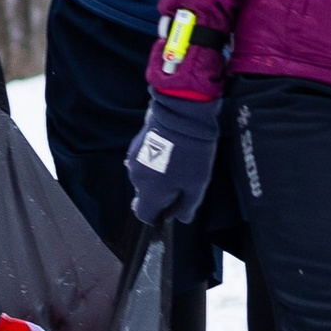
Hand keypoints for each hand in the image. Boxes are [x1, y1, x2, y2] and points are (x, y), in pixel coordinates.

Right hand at [127, 90, 220, 227]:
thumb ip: (187, 206)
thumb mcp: (197, 184)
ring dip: (159, 175)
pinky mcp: (136, 143)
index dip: (158, 216)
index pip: (144, 215)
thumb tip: (181, 218)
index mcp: (149, 192)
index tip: (172, 208)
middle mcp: (136, 178)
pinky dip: (156, 160)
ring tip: (179, 162)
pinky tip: (172, 150)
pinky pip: (145, 161)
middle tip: (183, 180)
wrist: (182, 112)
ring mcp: (133, 159)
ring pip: (146, 177)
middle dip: (162, 193)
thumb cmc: (191, 151)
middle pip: (145, 195)